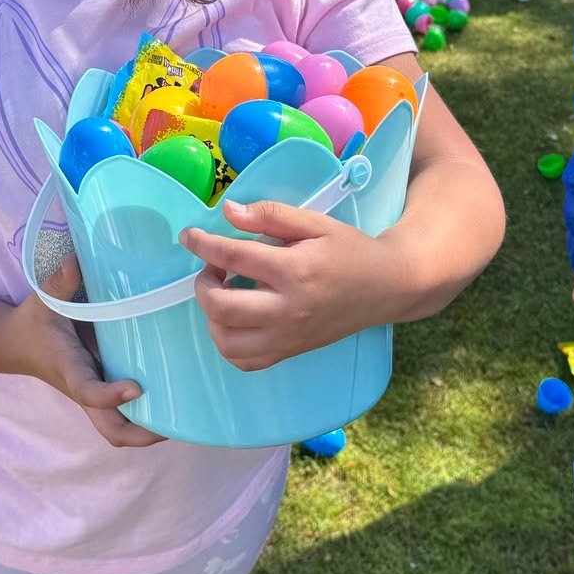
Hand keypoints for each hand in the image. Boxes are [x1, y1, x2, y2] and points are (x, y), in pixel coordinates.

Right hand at [0, 255, 165, 447]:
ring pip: (121, 429)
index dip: (110, 396)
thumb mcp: (43, 299)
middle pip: (112, 429)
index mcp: (69, 369)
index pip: (88, 392)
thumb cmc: (34, 322)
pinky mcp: (103, 387)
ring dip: (149, 430)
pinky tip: (177, 397)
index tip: (136, 387)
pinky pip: (126, 414)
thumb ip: (60, 281)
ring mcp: (96, 392)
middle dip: (142, 433)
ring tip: (185, 416)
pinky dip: (148, 415)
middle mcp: (85, 388)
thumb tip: (77, 259)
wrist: (16, 344)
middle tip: (175, 421)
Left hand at [183, 200, 394, 371]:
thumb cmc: (349, 251)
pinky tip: (235, 319)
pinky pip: (244, 361)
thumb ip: (270, 215)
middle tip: (212, 267)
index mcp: (295, 271)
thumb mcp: (315, 222)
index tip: (188, 236)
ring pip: (227, 341)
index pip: (234, 257)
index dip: (203, 244)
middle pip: (221, 307)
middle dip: (203, 284)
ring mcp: (288, 337)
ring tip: (223, 293)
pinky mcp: (290, 352)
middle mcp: (288, 310)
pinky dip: (229, 342)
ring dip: (212, 316)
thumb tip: (227, 211)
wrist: (385, 287)